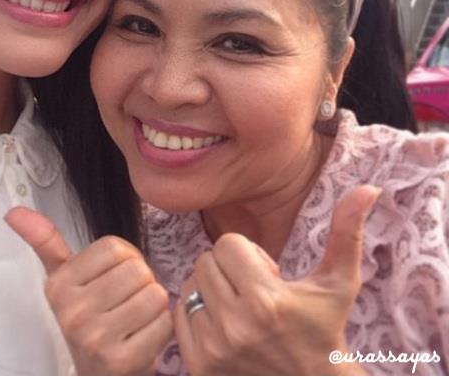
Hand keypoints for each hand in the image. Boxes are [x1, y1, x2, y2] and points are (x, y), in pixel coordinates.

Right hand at [5, 207, 172, 374]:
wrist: (98, 375)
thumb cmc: (88, 318)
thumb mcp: (64, 279)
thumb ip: (45, 241)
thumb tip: (14, 212)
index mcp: (58, 286)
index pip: (114, 247)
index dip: (124, 259)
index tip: (112, 278)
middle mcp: (71, 313)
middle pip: (136, 269)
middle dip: (141, 282)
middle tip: (126, 301)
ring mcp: (96, 339)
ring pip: (154, 294)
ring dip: (153, 305)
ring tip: (135, 318)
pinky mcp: (122, 360)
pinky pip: (164, 322)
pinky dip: (161, 328)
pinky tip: (143, 337)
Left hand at [174, 185, 379, 374]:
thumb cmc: (325, 330)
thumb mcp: (339, 283)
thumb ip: (347, 232)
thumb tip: (368, 187)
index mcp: (267, 301)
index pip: (228, 243)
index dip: (249, 254)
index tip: (269, 275)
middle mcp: (235, 326)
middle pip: (206, 261)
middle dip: (229, 268)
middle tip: (253, 291)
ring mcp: (213, 348)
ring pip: (191, 284)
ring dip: (213, 289)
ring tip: (239, 308)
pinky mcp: (198, 364)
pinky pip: (179, 313)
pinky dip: (197, 312)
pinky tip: (223, 325)